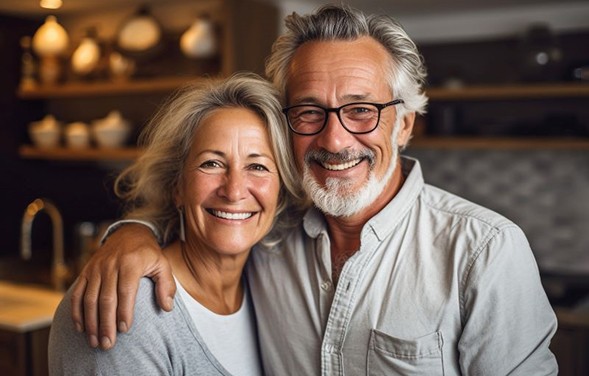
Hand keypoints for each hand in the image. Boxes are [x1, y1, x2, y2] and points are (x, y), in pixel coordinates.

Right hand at [70, 223, 175, 349]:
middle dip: (105, 323)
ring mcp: (96, 268)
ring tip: (95, 341)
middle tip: (108, 344)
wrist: (128, 233)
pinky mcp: (86, 271)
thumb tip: (167, 308)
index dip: (124, 311)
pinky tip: (80, 328)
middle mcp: (110, 265)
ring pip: (89, 298)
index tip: (124, 330)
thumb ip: (166, 285)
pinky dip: (76, 311)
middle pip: (106, 298)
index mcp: (131, 263)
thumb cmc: (148, 253)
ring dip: (90, 322)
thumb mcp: (163, 264)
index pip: (126, 291)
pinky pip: (78, 293)